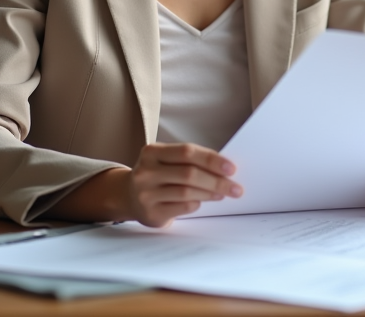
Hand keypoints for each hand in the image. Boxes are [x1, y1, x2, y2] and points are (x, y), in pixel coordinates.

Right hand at [126, 142, 242, 227]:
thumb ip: (189, 161)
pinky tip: (203, 201)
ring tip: (223, 193)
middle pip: (189, 174)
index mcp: (152, 152)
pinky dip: (197, 203)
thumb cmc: (157, 175)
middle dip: (217, 181)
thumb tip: (224, 169)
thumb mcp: (166, 161)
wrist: (128, 196)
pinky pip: (182, 207)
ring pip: (187, 192)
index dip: (211, 159)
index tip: (231, 168)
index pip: (187, 152)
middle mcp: (146, 172)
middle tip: (235, 188)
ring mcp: (146, 194)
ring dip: (210, 193)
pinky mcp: (151, 213)